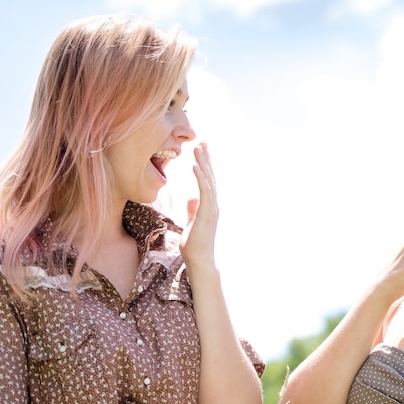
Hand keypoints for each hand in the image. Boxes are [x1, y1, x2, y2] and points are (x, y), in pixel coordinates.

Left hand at [180, 143, 218, 272]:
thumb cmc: (194, 246)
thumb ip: (192, 210)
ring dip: (204, 163)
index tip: (202, 152)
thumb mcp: (190, 223)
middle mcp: (213, 205)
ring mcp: (212, 208)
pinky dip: (200, 176)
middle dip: (206, 159)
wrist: (199, 260)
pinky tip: (196, 165)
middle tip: (203, 142)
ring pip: (208, 180)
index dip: (205, 166)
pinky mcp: (207, 212)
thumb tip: (192, 198)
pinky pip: (204, 190)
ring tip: (199, 148)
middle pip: (210, 177)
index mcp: (209, 207)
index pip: (208, 182)